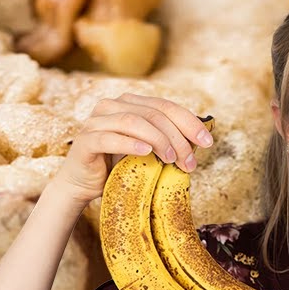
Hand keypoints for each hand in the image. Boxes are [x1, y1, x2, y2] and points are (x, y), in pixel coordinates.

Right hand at [51, 94, 212, 204]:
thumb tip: (199, 140)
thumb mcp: (146, 150)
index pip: (164, 106)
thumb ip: (165, 139)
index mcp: (127, 103)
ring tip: (171, 159)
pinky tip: (146, 152)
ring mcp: (95, 121)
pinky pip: (109, 138)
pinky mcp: (85, 140)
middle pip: (152, 113)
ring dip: (158, 140)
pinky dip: (130, 144)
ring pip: (133, 121)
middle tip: (190, 161)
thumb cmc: (116, 167)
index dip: (189, 122)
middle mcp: (110, 106)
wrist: (81, 186)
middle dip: (177, 137)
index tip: (207, 142)